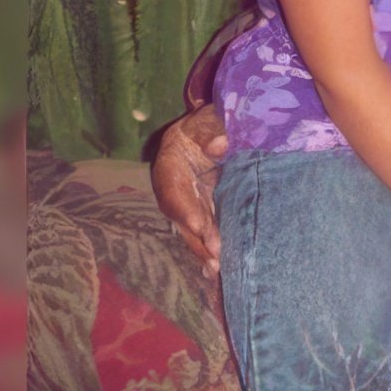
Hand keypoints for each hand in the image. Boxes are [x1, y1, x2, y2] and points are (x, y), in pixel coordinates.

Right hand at [151, 104, 227, 274]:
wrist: (207, 128)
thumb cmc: (207, 121)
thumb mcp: (210, 119)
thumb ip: (214, 129)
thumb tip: (219, 146)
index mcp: (170, 162)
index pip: (173, 190)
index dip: (185, 210)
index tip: (200, 227)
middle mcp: (174, 186)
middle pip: (181, 217)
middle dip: (196, 240)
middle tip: (215, 260)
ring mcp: (188, 199)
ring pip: (192, 229)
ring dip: (204, 250)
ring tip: (219, 271)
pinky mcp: (203, 207)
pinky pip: (204, 230)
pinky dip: (211, 248)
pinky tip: (220, 269)